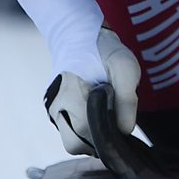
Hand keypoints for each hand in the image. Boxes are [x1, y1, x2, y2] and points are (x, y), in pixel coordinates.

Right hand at [44, 28, 140, 154]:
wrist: (77, 34)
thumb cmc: (104, 51)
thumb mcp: (126, 69)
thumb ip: (127, 100)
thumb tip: (124, 130)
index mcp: (73, 97)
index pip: (91, 136)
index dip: (108, 134)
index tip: (119, 121)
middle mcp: (56, 106)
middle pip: (76, 144)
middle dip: (96, 140)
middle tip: (110, 121)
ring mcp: (51, 108)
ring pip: (70, 140)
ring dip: (87, 136)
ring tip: (101, 114)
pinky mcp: (51, 107)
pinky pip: (66, 130)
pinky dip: (80, 129)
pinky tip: (92, 112)